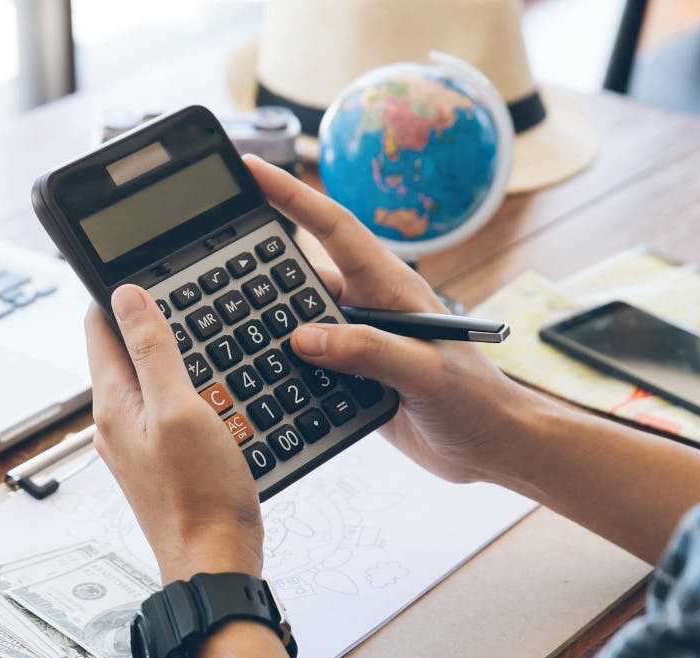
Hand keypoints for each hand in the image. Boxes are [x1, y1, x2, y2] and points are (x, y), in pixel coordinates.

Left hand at [85, 286, 263, 582]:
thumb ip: (153, 351)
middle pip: (126, 350)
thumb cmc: (200, 496)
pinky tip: (221, 392)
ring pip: (152, 380)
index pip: (99, 326)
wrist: (215, 563)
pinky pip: (170, 410)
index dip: (119, 292)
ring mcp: (137, 444)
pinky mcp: (162, 461)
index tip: (147, 267)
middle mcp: (116, 422)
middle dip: (154, 322)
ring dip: (178, 357)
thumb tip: (126, 295)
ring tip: (212, 338)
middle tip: (192, 296)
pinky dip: (193, 391)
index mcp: (112, 403)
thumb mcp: (179, 409)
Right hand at [244, 155, 545, 484]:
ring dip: (263, 325)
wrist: (491, 448)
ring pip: (295, 323)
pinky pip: (302, 366)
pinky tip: (250, 374)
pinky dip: (277, 367)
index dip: (292, 195)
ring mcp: (356, 344)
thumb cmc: (476, 401)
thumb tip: (304, 338)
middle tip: (208, 263)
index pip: (334, 228)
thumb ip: (368, 350)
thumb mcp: (426, 371)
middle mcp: (368, 309)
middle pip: (301, 275)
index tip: (252, 167)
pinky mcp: (349, 380)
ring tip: (217, 326)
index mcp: (390, 288)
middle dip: (258, 267)